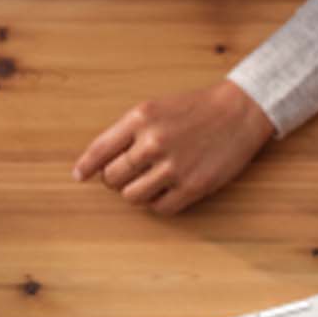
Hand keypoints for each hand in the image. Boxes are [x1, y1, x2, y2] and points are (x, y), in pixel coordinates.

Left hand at [74, 80, 274, 214]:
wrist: (238, 112)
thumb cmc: (194, 110)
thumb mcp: (155, 108)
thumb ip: (128, 131)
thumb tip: (100, 161)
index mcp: (140, 118)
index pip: (99, 150)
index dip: (86, 167)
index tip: (79, 176)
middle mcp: (153, 142)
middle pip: (113, 177)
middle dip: (115, 179)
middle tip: (128, 174)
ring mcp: (173, 167)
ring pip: (132, 197)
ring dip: (136, 193)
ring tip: (149, 182)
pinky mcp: (192, 186)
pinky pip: (160, 208)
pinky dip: (158, 203)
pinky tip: (167, 189)